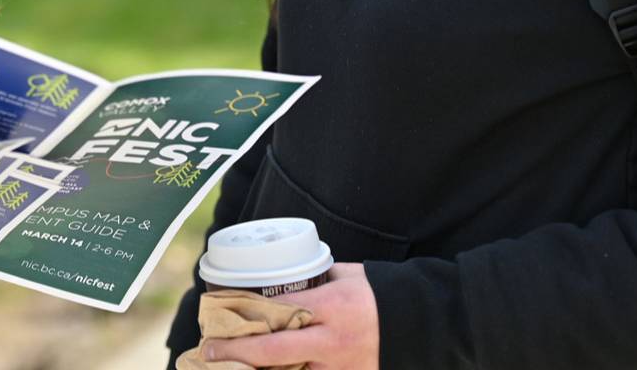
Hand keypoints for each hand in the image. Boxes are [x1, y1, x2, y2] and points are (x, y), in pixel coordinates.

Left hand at [205, 263, 379, 369]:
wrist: (428, 323)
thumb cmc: (384, 292)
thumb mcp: (348, 275)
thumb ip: (317, 280)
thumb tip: (284, 279)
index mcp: (332, 306)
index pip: (278, 311)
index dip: (245, 315)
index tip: (218, 315)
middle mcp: (333, 340)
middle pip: (274, 352)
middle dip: (236, 353)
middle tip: (208, 351)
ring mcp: (342, 367)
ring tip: (230, 369)